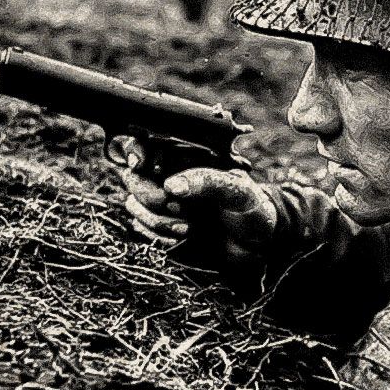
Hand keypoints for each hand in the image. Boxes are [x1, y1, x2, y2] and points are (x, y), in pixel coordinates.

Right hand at [121, 166, 277, 267]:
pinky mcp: (161, 229)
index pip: (149, 145)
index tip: (140, 164)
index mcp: (188, 159)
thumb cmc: (251, 208)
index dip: (136, 151)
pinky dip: (158, 235)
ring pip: (134, 205)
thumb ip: (208, 182)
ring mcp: (163, 204)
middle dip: (147, 193)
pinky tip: (182, 237)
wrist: (256, 245)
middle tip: (173, 206)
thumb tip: (171, 186)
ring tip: (186, 228)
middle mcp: (171, 177)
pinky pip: (142, 229)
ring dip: (154, 219)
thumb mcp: (238, 191)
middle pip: (133, 177)